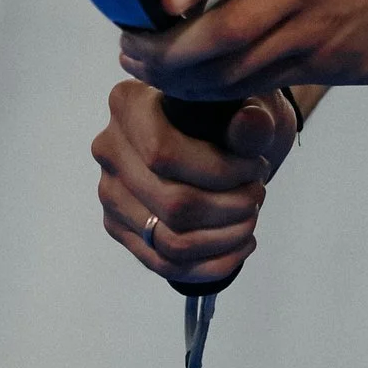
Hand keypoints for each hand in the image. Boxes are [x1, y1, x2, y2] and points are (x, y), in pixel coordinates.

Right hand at [92, 78, 300, 298]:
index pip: (165, 155)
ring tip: (251, 219)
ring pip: (169, 239)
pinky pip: (164, 263)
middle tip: (258, 196)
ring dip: (223, 238)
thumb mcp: (250, 106)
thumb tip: (251, 123)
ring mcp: (110, 192)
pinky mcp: (119, 227)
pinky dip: (211, 263)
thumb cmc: (232, 114)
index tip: (257, 168)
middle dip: (228, 207)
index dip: (220, 171)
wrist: (220, 133)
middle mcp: (108, 148)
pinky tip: (242, 245)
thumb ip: (250, 120)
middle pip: (171, 203)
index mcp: (128, 104)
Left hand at [115, 0, 367, 99]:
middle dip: (168, 49)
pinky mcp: (327, 63)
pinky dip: (218, 89)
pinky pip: (260, 84)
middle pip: (229, 28)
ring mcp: (320, 27)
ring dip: (183, 77)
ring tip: (147, 70)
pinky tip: (192, 84)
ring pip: (238, 68)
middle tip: (131, 47)